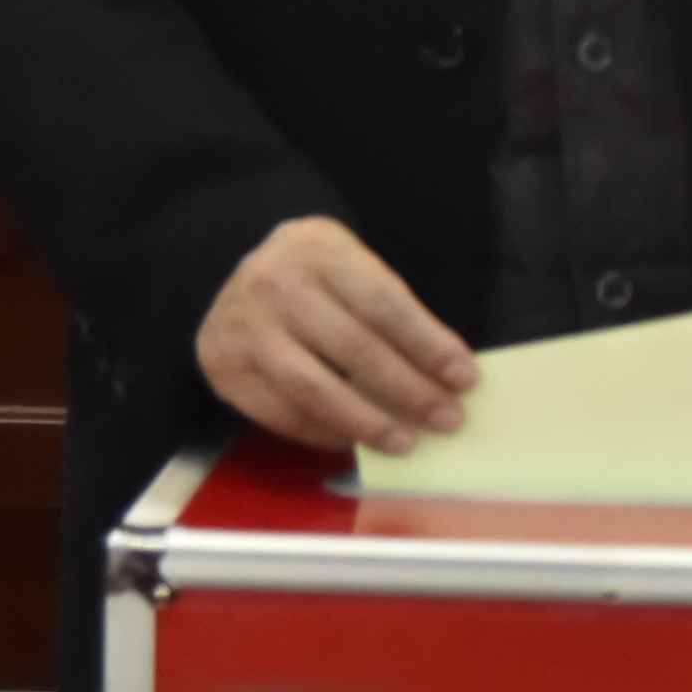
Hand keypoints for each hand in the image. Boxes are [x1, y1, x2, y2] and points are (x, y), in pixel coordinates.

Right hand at [197, 216, 478, 454]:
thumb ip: (389, 311)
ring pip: (315, 389)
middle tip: (447, 419)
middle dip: (409, 390)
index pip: (384, 303)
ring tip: (406, 443)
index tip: (465, 378)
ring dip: (368, 423)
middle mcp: (276, 284)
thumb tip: (443, 376)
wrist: (235, 276)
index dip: (428, 345)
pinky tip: (356, 442)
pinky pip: (283, 413)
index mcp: (319, 249)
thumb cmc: (314, 276)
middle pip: (354, 349)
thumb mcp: (349, 266)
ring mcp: (245, 328)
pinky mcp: (225, 368)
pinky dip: (325, 433)